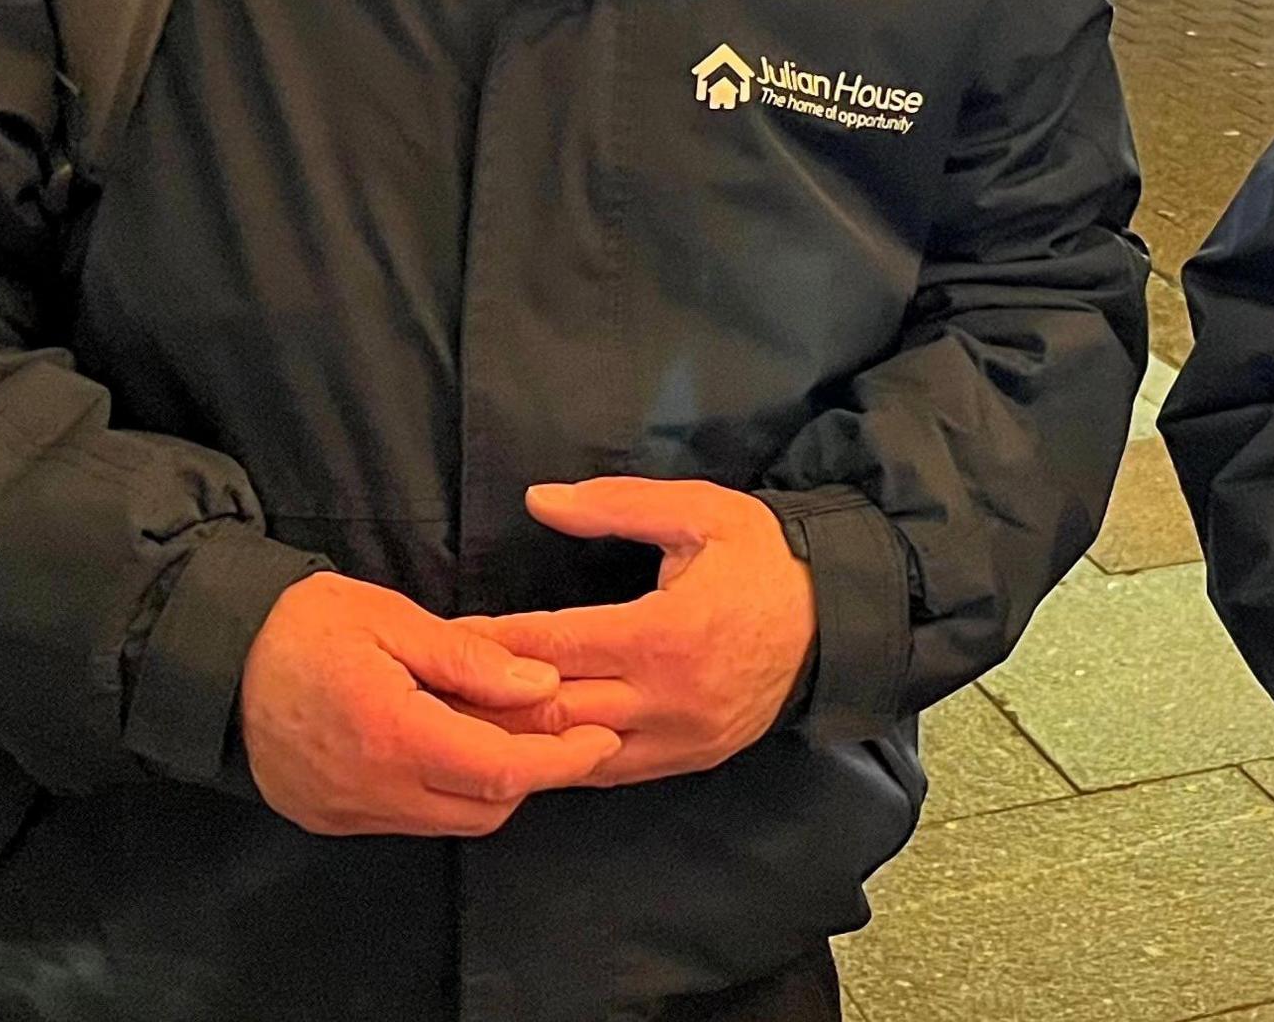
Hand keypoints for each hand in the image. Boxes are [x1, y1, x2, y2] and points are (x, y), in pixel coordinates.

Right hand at [238, 571, 620, 838]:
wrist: (213, 657)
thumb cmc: (304, 624)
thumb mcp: (391, 618)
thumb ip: (469, 657)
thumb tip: (540, 680)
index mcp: (393, 734)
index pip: (502, 769)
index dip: (561, 759)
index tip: (602, 738)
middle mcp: (374, 789)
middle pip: (485, 807)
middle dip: (531, 774)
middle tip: (556, 728)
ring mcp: (347, 812)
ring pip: (449, 820)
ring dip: (487, 786)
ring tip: (500, 730)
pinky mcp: (329, 819)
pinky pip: (408, 820)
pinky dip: (441, 792)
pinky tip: (445, 747)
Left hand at [454, 478, 816, 787]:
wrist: (838, 618)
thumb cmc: (765, 557)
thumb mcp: (698, 511)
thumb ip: (614, 506)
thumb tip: (538, 500)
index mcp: (664, 634)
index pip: (553, 645)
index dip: (491, 642)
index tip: (445, 634)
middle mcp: (667, 698)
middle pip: (553, 713)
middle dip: (489, 702)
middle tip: (434, 688)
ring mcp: (679, 738)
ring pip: (574, 755)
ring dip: (520, 741)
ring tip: (463, 725)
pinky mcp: (688, 759)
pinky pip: (609, 772)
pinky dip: (563, 761)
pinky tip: (525, 748)